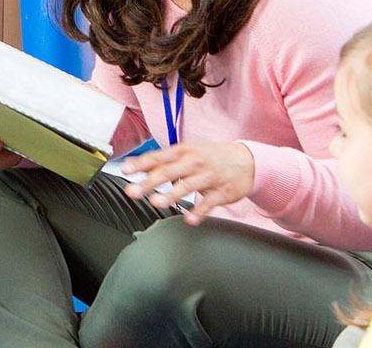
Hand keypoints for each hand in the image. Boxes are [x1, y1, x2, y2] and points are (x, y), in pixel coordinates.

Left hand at [121, 142, 255, 223]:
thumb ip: (161, 161)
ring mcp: (208, 177)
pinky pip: (209, 203)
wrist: (247, 161)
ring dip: (172, 194)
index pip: (158, 157)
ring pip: (188, 186)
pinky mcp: (222, 192)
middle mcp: (194, 162)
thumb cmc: (210, 157)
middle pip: (168, 172)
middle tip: (132, 192)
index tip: (125, 170)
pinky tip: (189, 219)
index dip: (140, 164)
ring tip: (157, 202)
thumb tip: (133, 165)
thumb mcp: (186, 152)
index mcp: (183, 152)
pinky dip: (199, 211)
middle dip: (149, 182)